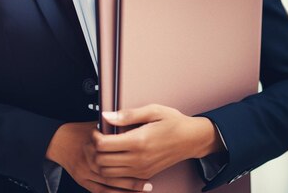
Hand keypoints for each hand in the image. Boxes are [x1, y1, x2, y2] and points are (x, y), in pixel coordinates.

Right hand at [46, 122, 152, 191]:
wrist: (58, 140)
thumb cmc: (79, 130)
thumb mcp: (95, 123)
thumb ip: (111, 126)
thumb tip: (129, 127)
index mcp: (93, 143)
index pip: (115, 154)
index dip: (132, 160)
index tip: (147, 162)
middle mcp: (88, 158)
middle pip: (114, 173)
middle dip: (133, 180)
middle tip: (149, 184)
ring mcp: (84, 171)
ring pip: (108, 184)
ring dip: (126, 189)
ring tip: (142, 191)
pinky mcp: (81, 179)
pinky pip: (99, 191)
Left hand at [91, 104, 224, 179]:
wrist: (192, 139)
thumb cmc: (174, 123)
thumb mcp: (153, 110)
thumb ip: (127, 114)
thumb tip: (107, 116)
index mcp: (139, 141)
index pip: (103, 145)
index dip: (95, 136)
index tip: (98, 129)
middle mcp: (138, 159)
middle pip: (101, 161)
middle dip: (94, 149)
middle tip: (98, 138)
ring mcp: (141, 169)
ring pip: (108, 172)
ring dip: (102, 160)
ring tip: (106, 147)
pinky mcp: (144, 174)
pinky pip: (119, 178)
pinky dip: (112, 169)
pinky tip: (116, 156)